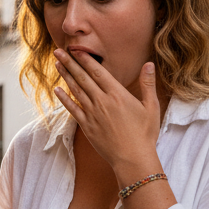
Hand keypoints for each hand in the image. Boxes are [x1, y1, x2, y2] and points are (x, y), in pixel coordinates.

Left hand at [53, 48, 161, 176]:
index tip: (76, 49)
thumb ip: (147, 84)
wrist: (132, 159)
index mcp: (118, 95)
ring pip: (76, 91)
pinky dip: (64, 99)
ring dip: (65, 76)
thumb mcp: (151, 107)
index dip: (86, 59)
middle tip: (58, 51)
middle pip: (83, 78)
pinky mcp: (86, 126)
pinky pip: (72, 109)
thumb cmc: (145, 134)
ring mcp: (92, 114)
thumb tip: (149, 64)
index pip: (98, 72)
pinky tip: (57, 90)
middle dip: (70, 63)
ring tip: (57, 64)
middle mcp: (102, 102)